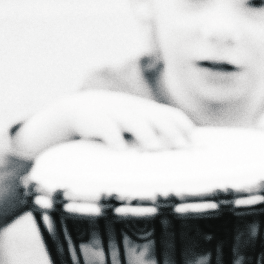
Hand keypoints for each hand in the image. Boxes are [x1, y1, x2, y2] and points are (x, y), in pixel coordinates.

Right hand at [10, 91, 194, 159]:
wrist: (67, 113)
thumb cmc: (107, 127)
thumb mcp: (130, 128)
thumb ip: (151, 137)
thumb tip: (182, 155)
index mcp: (142, 110)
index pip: (168, 113)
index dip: (182, 126)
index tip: (196, 143)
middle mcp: (129, 108)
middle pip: (154, 116)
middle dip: (169, 131)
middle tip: (182, 148)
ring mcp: (109, 110)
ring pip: (131, 118)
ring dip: (144, 132)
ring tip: (154, 148)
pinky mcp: (88, 117)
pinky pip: (101, 125)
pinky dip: (112, 136)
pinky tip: (119, 150)